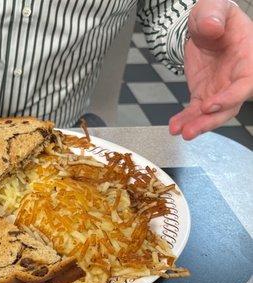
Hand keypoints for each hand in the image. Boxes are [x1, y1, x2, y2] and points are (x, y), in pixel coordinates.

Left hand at [169, 0, 252, 139]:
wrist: (202, 27)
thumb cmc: (214, 16)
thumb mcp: (214, 8)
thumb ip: (213, 15)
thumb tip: (210, 27)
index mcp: (248, 57)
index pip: (245, 83)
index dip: (231, 97)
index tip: (210, 105)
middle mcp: (237, 77)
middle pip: (230, 106)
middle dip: (211, 120)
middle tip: (192, 130)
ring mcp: (220, 89)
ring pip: (212, 114)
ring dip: (196, 125)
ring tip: (180, 132)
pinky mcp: (204, 95)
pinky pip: (195, 111)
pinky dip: (185, 120)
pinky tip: (174, 126)